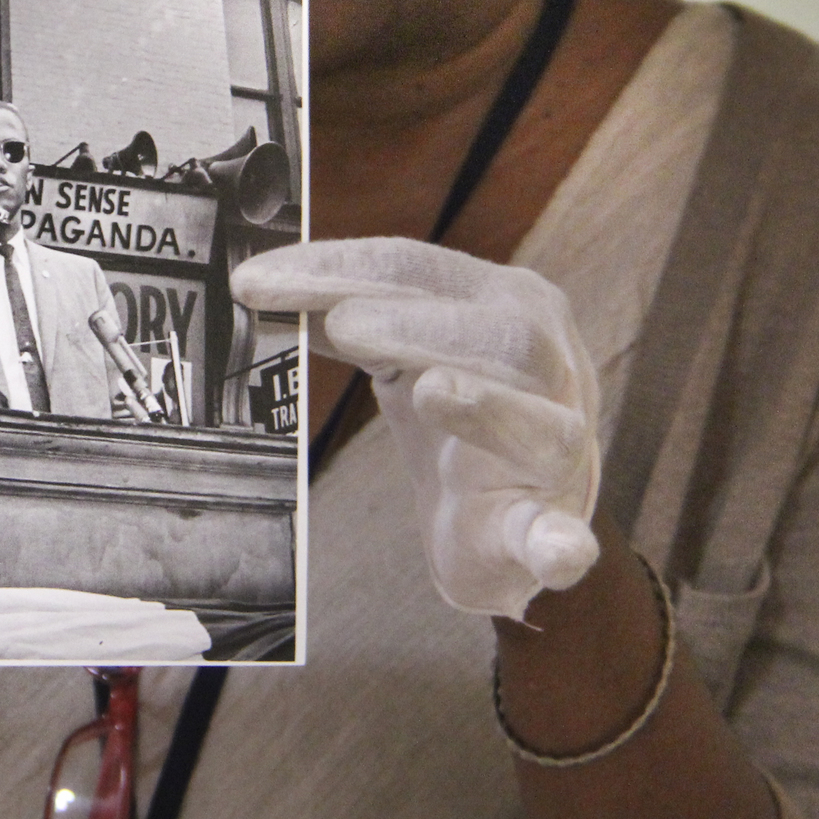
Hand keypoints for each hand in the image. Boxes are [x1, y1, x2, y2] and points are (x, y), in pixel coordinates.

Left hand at [233, 238, 599, 619]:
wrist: (508, 525)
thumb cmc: (456, 425)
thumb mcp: (401, 360)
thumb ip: (350, 326)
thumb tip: (265, 288)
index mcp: (506, 307)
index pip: (419, 269)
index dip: (337, 268)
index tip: (254, 280)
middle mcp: (550, 370)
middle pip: (500, 333)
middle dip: (417, 325)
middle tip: (341, 324)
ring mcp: (557, 456)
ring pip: (544, 426)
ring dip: (487, 407)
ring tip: (432, 393)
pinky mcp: (550, 531)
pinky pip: (563, 539)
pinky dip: (560, 545)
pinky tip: (554, 551)